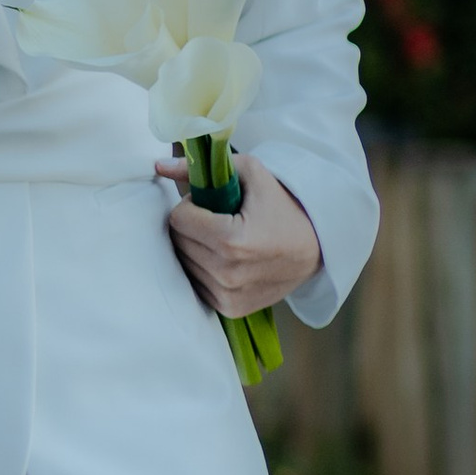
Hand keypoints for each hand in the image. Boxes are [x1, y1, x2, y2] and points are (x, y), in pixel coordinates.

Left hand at [156, 152, 320, 320]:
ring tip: (223, 239)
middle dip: (191, 226)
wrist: (316, 248)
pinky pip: (195, 284)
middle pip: (178, 241)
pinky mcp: (229, 308)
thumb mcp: (252, 174)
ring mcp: (228, 294)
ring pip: (184, 263)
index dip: (191, 206)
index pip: (178, 219)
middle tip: (217, 220)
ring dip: (195, 248)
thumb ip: (204, 167)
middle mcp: (227, 273)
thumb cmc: (283, 207)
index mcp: (231, 241)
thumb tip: (159, 166)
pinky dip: (203, 269)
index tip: (210, 205)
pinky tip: (225, 259)